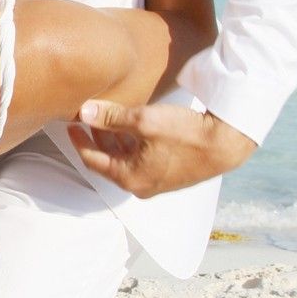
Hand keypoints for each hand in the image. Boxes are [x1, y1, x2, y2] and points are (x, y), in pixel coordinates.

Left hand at [66, 100, 255, 196]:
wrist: (226, 143)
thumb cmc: (185, 133)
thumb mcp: (144, 121)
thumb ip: (111, 117)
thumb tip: (84, 111)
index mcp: (130, 178)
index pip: (92, 160)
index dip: (79, 140)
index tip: (70, 123)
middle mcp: (141, 186)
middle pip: (108, 160)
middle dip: (96, 138)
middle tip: (86, 117)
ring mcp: (156, 182)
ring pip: (125, 159)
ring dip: (114, 139)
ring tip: (107, 117)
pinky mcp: (169, 174)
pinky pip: (141, 160)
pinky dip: (131, 144)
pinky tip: (133, 126)